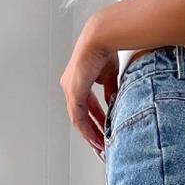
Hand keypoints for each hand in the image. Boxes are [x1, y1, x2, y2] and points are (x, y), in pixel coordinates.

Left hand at [61, 16, 118, 158]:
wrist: (102, 38)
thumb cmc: (106, 50)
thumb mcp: (110, 77)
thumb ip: (110, 91)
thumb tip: (113, 102)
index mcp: (78, 81)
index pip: (86, 107)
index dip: (96, 121)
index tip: (104, 131)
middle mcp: (71, 86)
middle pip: (80, 116)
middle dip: (93, 131)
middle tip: (101, 144)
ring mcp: (70, 89)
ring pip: (78, 119)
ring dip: (90, 134)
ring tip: (100, 146)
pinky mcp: (73, 91)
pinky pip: (78, 117)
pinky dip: (88, 129)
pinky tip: (95, 137)